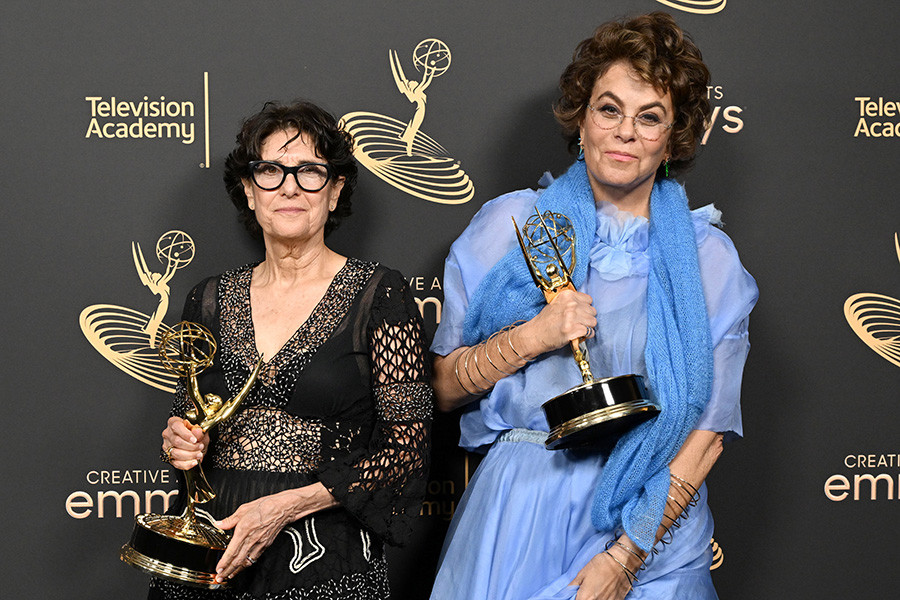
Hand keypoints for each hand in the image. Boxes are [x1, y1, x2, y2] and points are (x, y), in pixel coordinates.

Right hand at [161, 416, 207, 470]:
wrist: (196, 443)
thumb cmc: (196, 434)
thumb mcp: (201, 431)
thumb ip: (199, 432)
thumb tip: (197, 432)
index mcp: (174, 423)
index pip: (176, 426)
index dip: (186, 434)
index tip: (194, 440)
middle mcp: (168, 434)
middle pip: (176, 441)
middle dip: (191, 446)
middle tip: (200, 447)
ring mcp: (167, 445)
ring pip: (175, 453)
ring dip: (190, 455)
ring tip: (199, 454)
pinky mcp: (169, 456)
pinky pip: (176, 463)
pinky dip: (187, 464)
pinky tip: (194, 461)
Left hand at [214, 484, 336, 581]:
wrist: (283, 508)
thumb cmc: (266, 506)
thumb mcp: (244, 509)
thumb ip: (230, 519)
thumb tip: (219, 524)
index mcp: (244, 529)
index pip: (232, 550)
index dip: (224, 562)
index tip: (218, 568)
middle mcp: (252, 539)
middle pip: (238, 560)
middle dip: (227, 571)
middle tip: (220, 577)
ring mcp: (259, 544)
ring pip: (246, 561)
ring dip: (236, 571)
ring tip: (228, 576)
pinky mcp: (265, 545)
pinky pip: (254, 558)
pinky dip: (247, 565)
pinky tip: (242, 567)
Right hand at [518, 289, 596, 356]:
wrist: (535, 335)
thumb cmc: (545, 321)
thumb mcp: (556, 304)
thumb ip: (571, 302)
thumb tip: (585, 306)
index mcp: (567, 295)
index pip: (588, 300)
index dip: (585, 308)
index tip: (580, 313)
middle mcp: (571, 304)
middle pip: (592, 311)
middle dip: (587, 318)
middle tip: (579, 322)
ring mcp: (572, 317)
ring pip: (593, 321)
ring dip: (588, 327)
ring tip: (579, 329)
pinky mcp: (574, 330)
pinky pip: (590, 332)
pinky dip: (587, 335)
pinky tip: (580, 335)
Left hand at [570, 551, 633, 599]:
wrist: (622, 562)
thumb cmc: (601, 565)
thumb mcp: (582, 573)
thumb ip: (573, 586)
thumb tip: (567, 592)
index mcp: (585, 597)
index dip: (576, 598)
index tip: (577, 595)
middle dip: (585, 598)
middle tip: (587, 591)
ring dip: (595, 599)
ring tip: (597, 590)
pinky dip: (605, 599)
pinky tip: (605, 592)